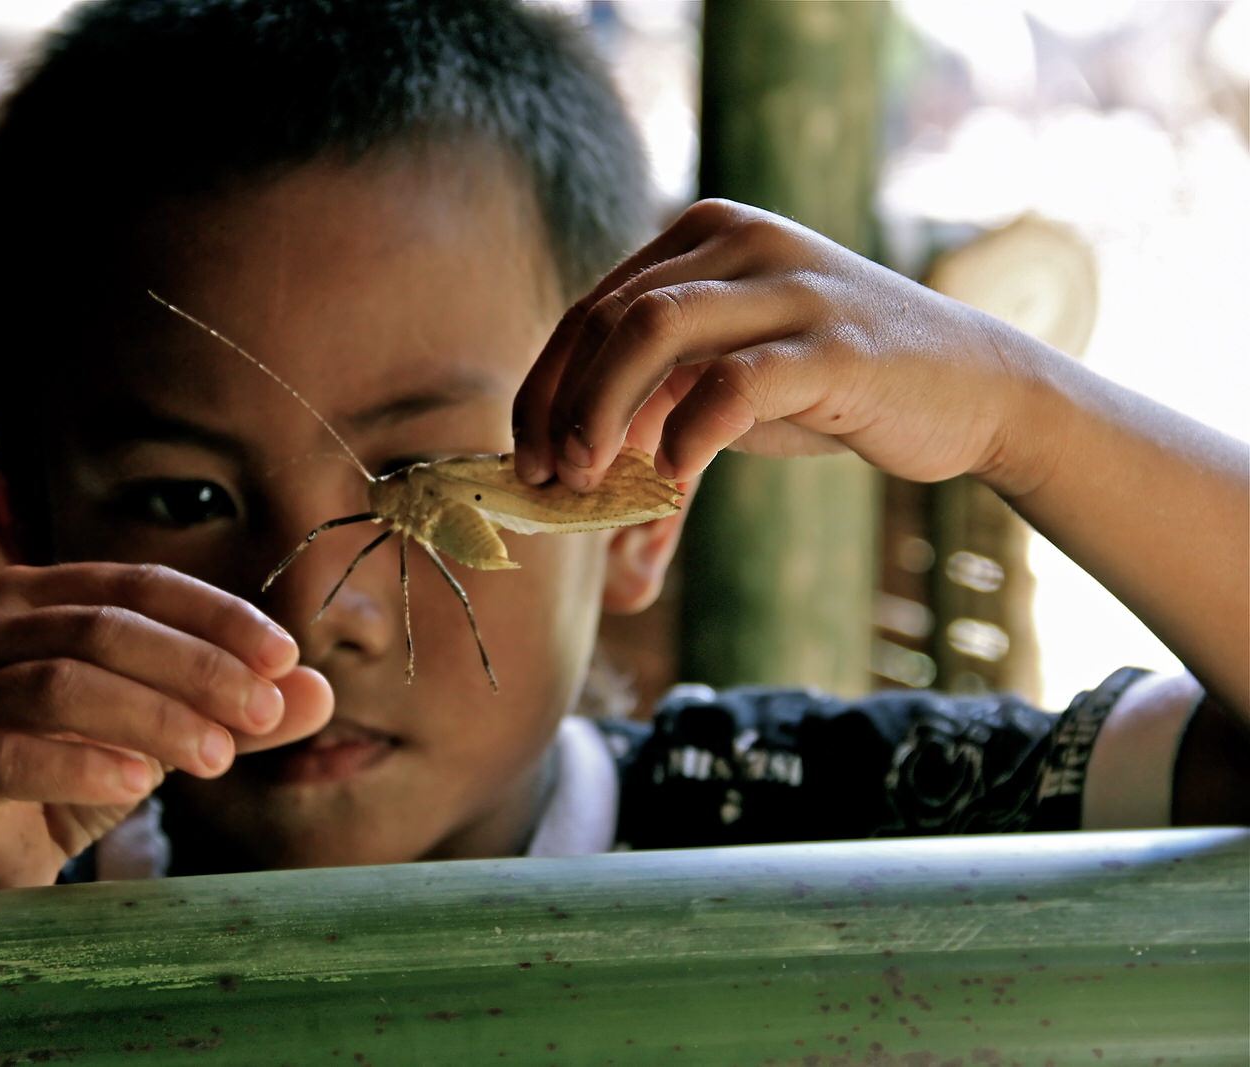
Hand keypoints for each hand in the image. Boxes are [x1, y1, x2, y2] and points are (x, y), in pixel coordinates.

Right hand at [0, 563, 332, 890]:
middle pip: (103, 629)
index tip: (286, 655)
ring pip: (59, 686)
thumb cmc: (71, 775)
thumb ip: (232, 711)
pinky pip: (7, 758)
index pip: (140, 584)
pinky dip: (81, 766)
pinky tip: (138, 787)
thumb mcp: (163, 736)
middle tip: (264, 710)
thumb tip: (319, 691)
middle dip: (197, 668)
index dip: (217, 616)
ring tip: (219, 756)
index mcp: (37, 596)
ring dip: (153, 718)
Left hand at [513, 199, 1060, 495]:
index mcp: (704, 237)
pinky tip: (671, 477)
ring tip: (589, 479)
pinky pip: (734, 381)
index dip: (543, 387)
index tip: (525, 459)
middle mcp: (740, 241)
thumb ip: (653, 406)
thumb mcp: (728, 381)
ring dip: (600, 411)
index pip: (591, 309)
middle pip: (607, 317)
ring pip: (652, 328)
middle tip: (549, 479)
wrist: (969, 387)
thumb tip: (571, 472)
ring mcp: (789, 285)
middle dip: (560, 405)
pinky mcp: (834, 343)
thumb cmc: (831, 385)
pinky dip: (687, 432)